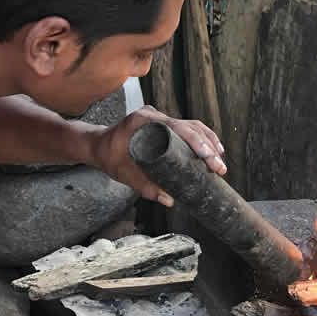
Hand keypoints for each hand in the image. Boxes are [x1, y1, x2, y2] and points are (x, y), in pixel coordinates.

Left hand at [88, 106, 225, 206]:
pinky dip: (200, 137)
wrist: (97, 144)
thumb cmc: (108, 155)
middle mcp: (154, 115)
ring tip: (219, 160)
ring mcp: (159, 118)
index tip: (209, 157)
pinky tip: (211, 150)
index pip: (177, 127)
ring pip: (190, 125)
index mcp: (144, 120)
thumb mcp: (124, 172)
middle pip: (189, 126)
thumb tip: (169, 200)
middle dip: (207, 146)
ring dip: (207, 141)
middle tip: (219, 166)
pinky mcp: (162, 124)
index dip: (197, 141)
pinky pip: (185, 127)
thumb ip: (144, 186)